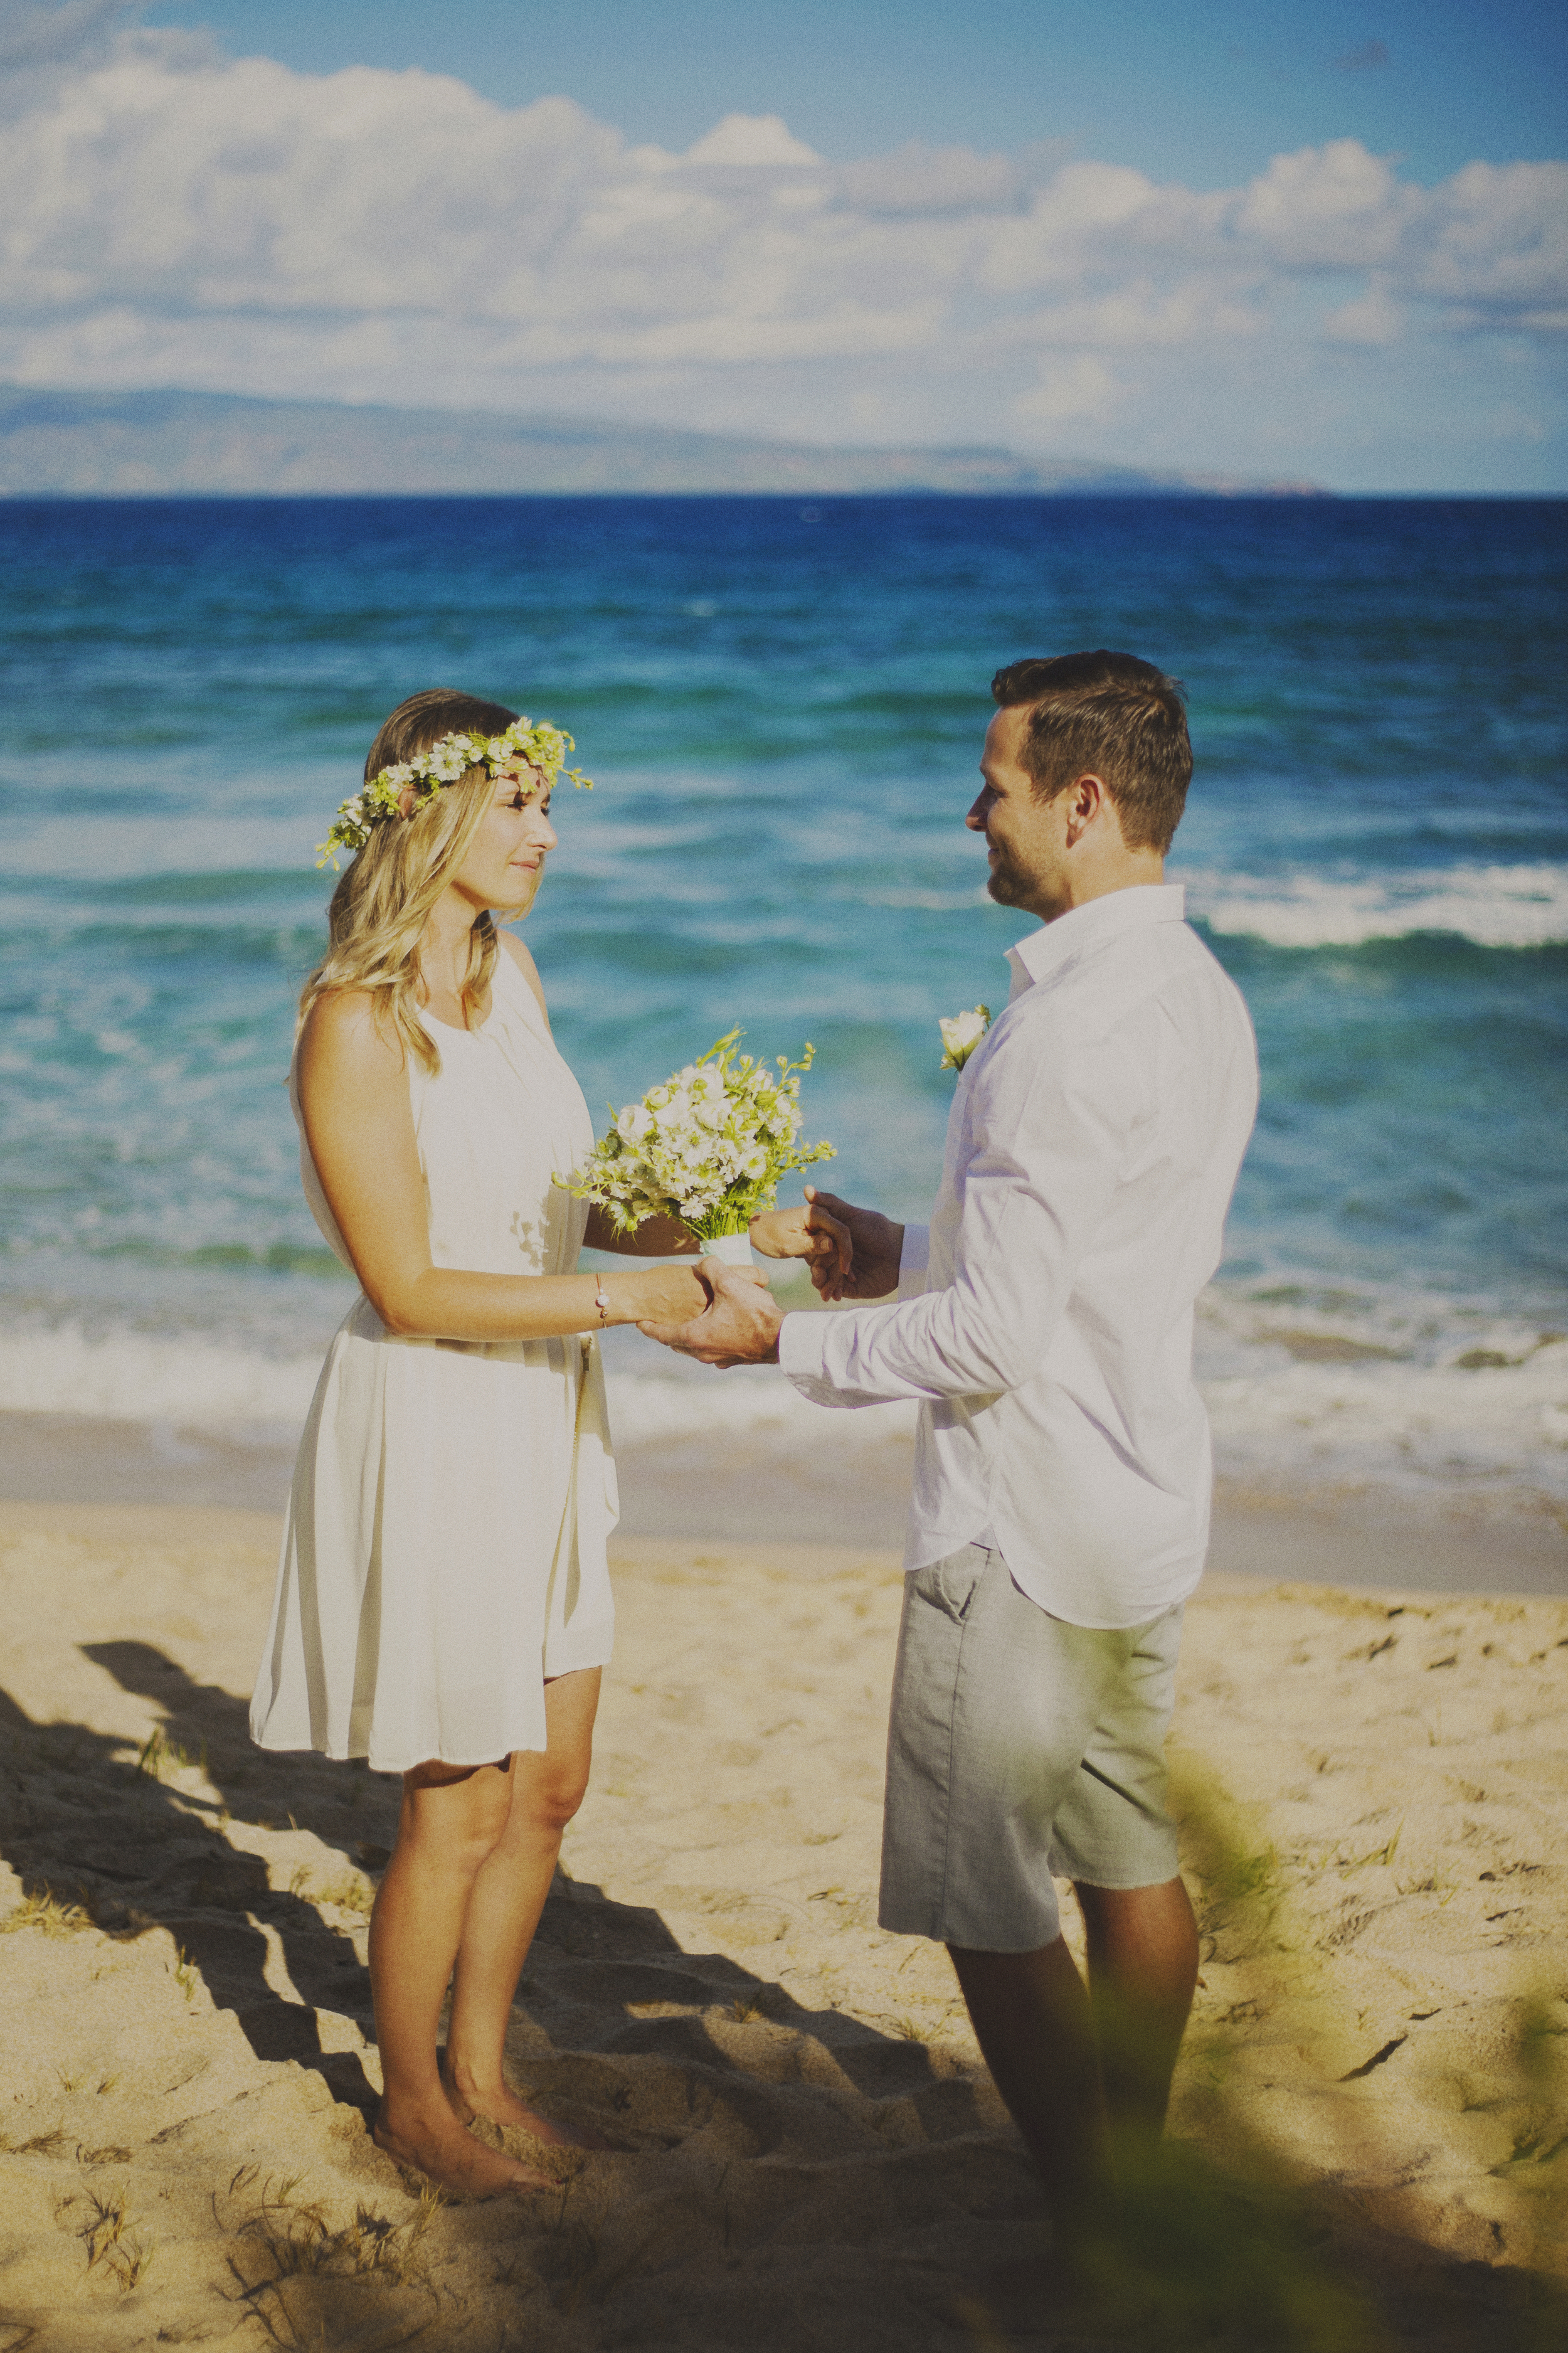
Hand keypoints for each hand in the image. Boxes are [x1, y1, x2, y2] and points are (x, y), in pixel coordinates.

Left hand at [637, 1260, 784, 1365]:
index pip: (662, 1334)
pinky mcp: (732, 1361)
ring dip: (689, 1337)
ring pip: (694, 1349)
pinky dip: (707, 1341)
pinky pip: (711, 1351)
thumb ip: (711, 1267)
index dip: (648, 1327)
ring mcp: (718, 1359)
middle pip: (677, 1343)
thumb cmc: (754, 1314)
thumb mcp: (729, 1283)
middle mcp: (702, 1352)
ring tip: (687, 1324)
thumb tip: (702, 1262)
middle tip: (662, 1321)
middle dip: (668, 1332)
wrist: (782, 1339)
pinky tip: (715, 1331)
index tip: (639, 1323)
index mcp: (694, 1336)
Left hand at [748, 1201, 851, 1290]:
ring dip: (834, 1273)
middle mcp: (822, 1218)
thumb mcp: (788, 1243)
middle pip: (840, 1243)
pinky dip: (828, 1270)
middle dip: (840, 1268)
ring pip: (835, 1252)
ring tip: (833, 1295)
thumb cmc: (768, 1235)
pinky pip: (827, 1254)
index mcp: (816, 1213)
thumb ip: (810, 1243)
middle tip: (837, 1293)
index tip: (845, 1271)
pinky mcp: (817, 1238)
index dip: (845, 1251)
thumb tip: (832, 1245)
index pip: (840, 1231)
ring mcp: (820, 1228)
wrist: (756, 1232)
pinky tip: (830, 1288)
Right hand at [798, 1187, 902, 1300]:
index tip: (808, 1253)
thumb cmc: (877, 1229)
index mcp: (832, 1242)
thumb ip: (830, 1203)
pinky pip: (837, 1292)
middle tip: (818, 1272)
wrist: (900, 1251)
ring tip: (823, 1285)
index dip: (810, 1252)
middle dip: (816, 1271)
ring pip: (824, 1280)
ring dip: (822, 1283)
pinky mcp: (852, 1287)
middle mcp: (835, 1257)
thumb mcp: (852, 1214)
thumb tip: (806, 1188)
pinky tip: (832, 1295)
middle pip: (817, 1266)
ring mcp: (842, 1273)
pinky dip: (832, 1293)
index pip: (814, 1248)